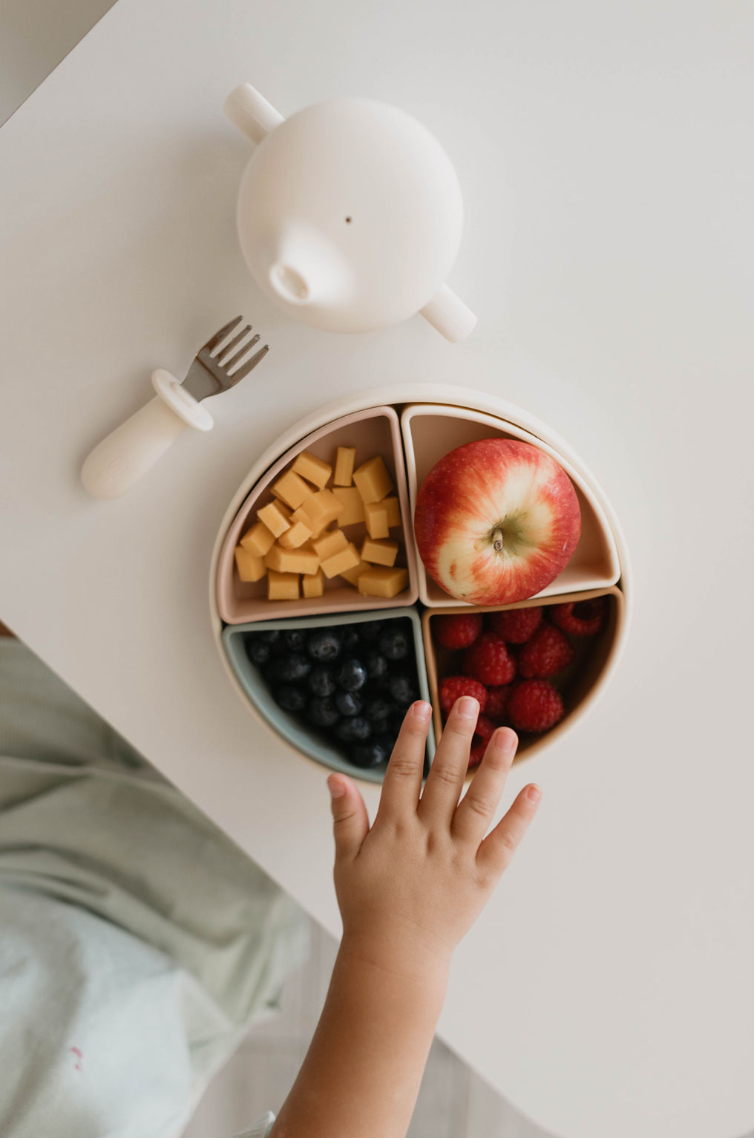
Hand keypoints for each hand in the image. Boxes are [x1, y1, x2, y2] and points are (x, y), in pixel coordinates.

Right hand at [328, 696, 541, 980]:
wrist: (395, 959)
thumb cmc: (367, 909)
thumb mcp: (346, 860)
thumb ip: (345, 816)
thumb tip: (333, 777)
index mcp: (393, 828)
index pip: (402, 770)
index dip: (411, 736)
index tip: (422, 705)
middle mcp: (427, 836)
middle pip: (445, 776)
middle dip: (456, 736)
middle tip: (468, 701)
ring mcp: (457, 856)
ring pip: (479, 802)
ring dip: (494, 766)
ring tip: (507, 733)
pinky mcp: (481, 878)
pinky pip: (505, 842)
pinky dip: (520, 816)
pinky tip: (534, 789)